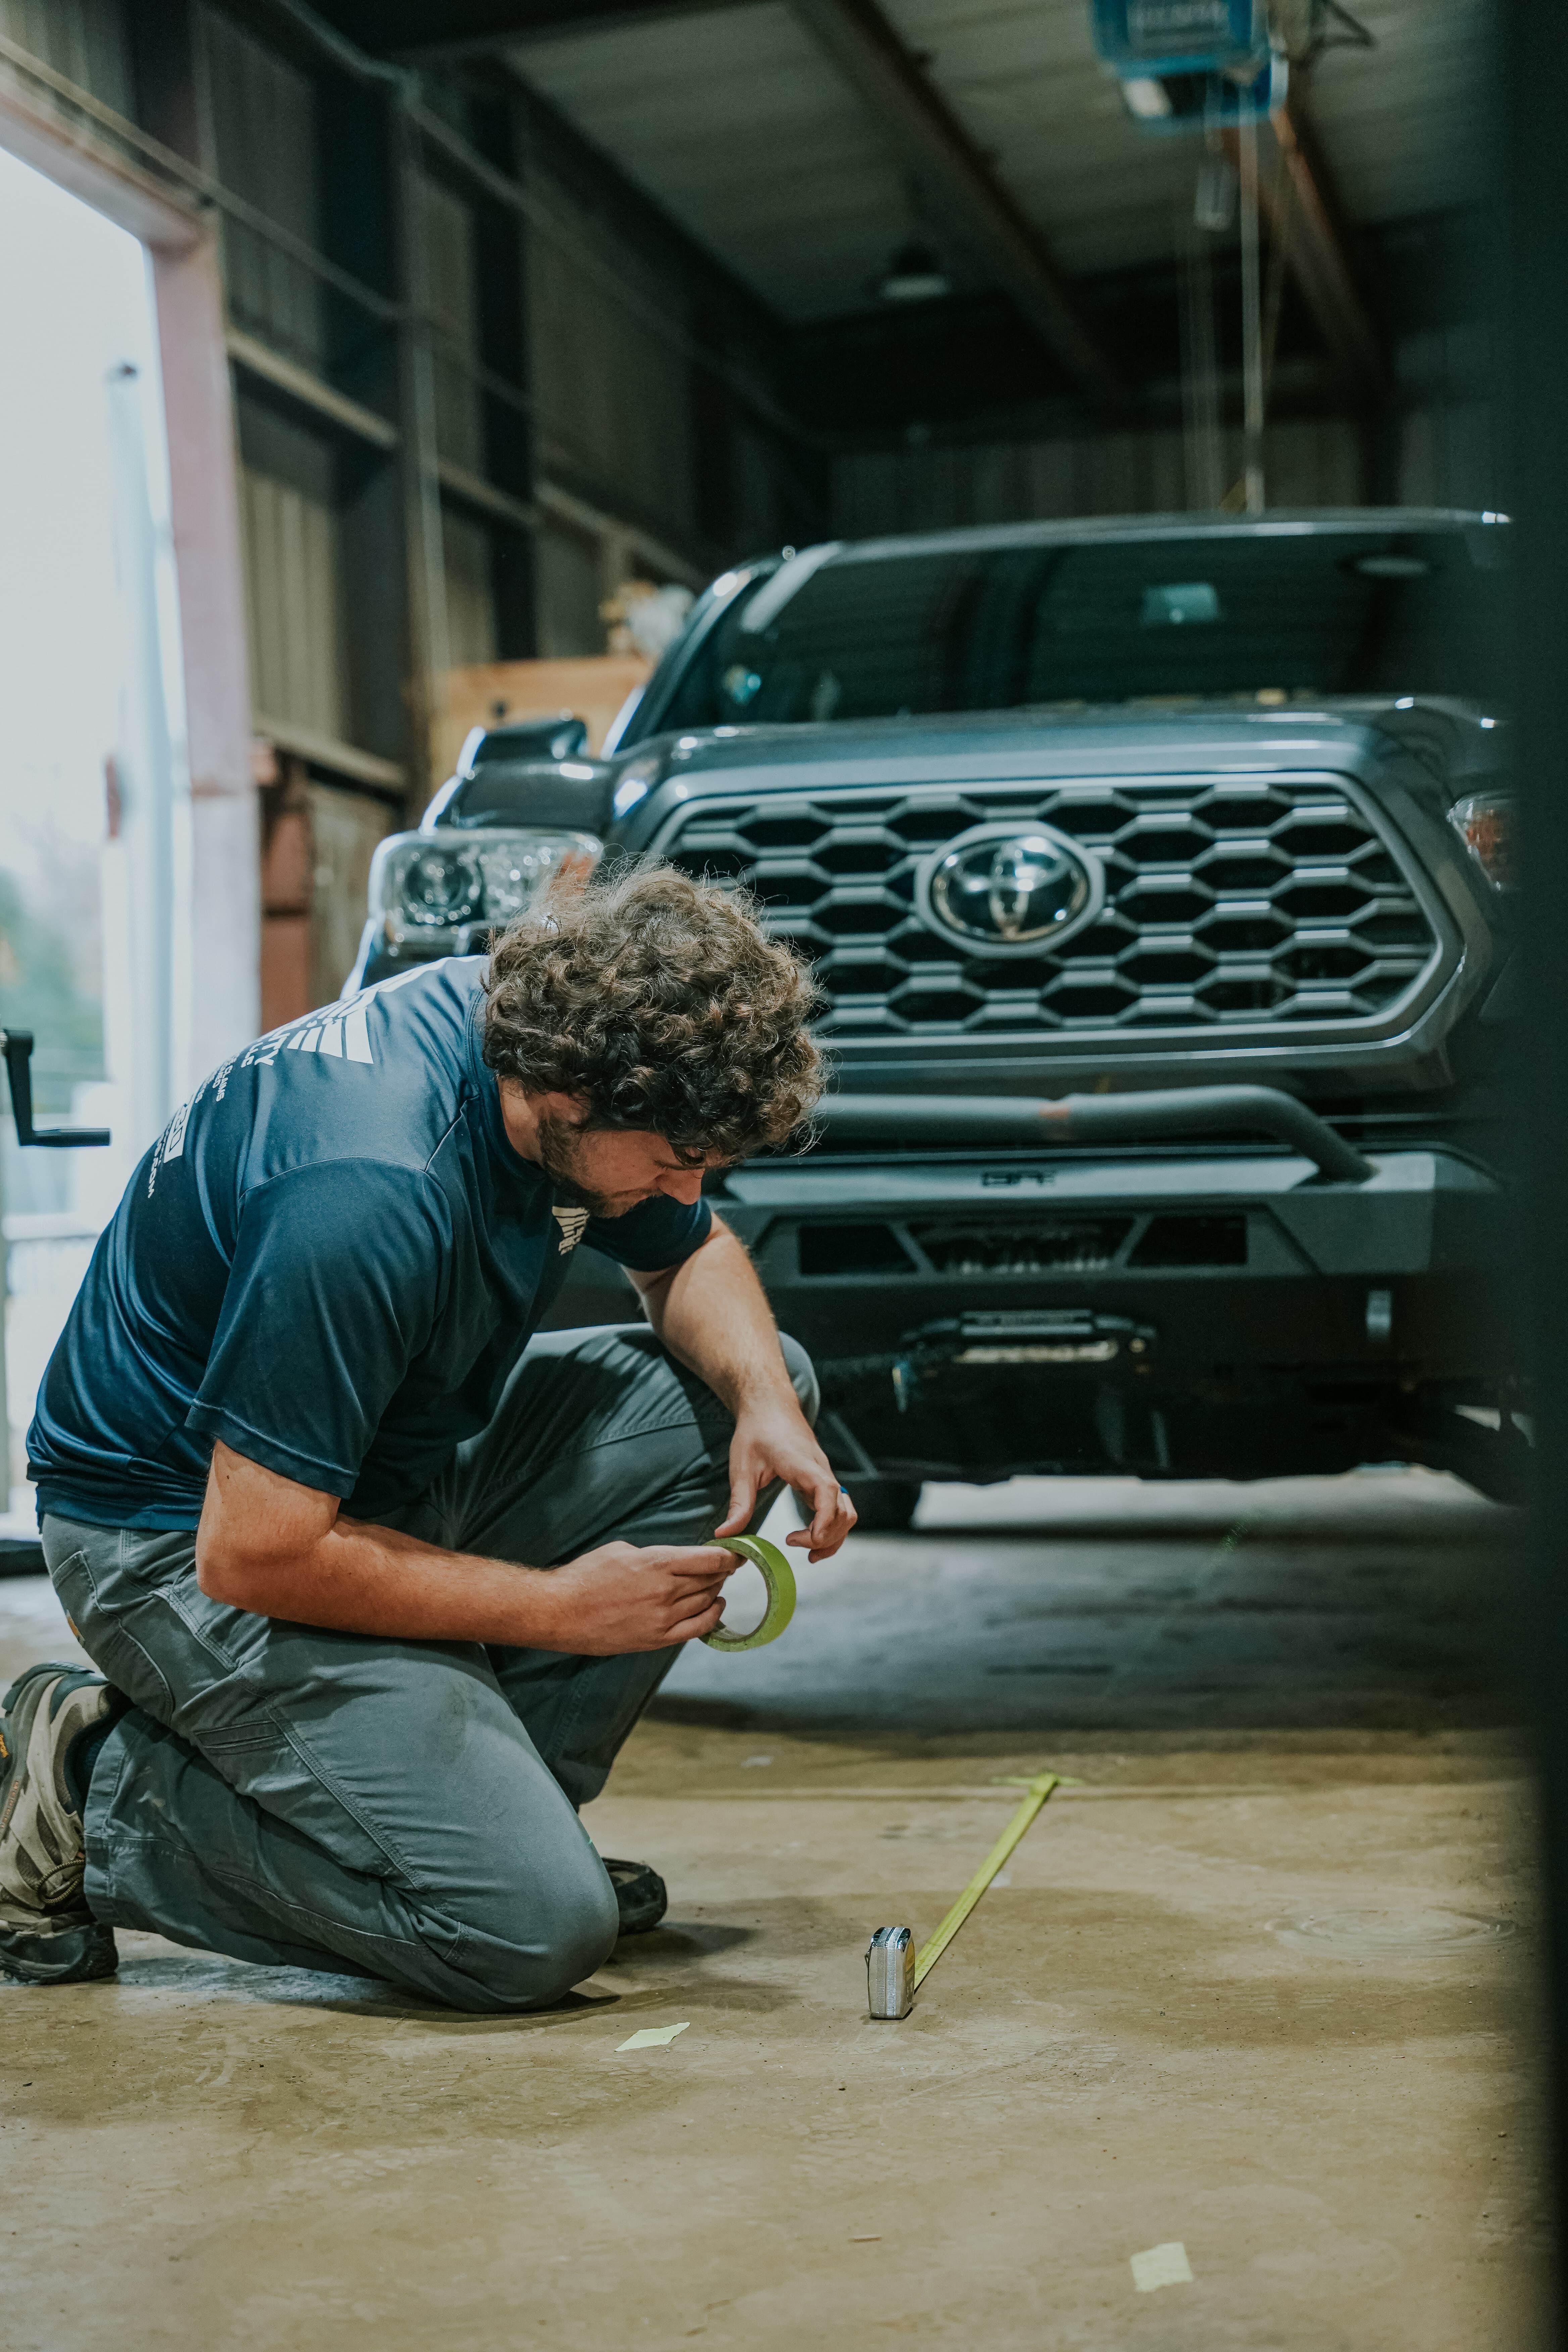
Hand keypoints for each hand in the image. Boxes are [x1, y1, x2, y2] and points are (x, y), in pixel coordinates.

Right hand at [538, 1541, 736, 1653]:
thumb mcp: (622, 1550)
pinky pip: (697, 1629)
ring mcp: (663, 1618)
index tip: (737, 1552)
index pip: (710, 1559)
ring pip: (706, 1602)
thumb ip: (654, 1555)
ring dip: (715, 1590)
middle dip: (722, 1571)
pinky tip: (716, 1607)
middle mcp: (666, 1592)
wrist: (561, 1612)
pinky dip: (712, 1617)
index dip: (729, 1555)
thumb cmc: (586, 1576)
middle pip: (711, 1580)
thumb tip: (675, 1560)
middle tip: (726, 1566)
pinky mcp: (657, 1639)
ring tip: (716, 1583)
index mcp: (657, 1563)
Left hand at [716, 1401, 857, 1560]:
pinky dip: (831, 1526)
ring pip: (846, 1510)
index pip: (827, 1492)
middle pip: (843, 1509)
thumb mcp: (741, 1468)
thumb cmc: (756, 1431)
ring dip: (834, 1535)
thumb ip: (738, 1504)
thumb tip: (724, 1535)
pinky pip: (838, 1507)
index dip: (824, 1520)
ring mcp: (824, 1475)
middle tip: (797, 1547)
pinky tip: (811, 1537)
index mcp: (803, 1464)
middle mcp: (821, 1470)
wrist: (769, 1404)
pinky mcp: (822, 1479)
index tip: (810, 1542)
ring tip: (810, 1553)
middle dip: (827, 1536)